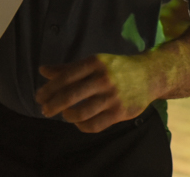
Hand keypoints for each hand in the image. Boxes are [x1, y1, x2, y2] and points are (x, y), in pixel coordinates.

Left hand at [36, 53, 153, 132]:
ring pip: (81, 113)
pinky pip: (94, 125)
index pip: (66, 77)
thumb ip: (69, 68)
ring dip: (67, 116)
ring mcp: (113, 96)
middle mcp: (104, 78)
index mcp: (96, 63)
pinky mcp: (120, 112)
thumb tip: (43, 70)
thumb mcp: (95, 63)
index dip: (49, 89)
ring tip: (65, 114)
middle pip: (70, 96)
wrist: (150, 75)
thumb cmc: (117, 68)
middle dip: (53, 105)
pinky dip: (82, 126)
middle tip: (45, 110)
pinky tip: (79, 122)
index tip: (39, 97)